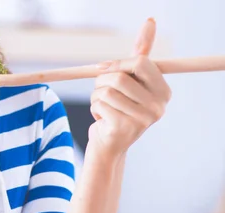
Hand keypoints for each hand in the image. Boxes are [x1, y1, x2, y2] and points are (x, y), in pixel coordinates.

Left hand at [88, 18, 171, 156]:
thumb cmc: (120, 109)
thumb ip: (140, 54)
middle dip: (102, 81)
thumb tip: (149, 21)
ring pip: (107, 92)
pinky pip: (99, 105)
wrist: (108, 146)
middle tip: (98, 90)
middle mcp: (157, 107)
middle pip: (120, 78)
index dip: (118, 63)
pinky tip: (100, 118)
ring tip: (100, 106)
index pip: (140, 63)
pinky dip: (94, 108)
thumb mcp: (131, 82)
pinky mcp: (123, 129)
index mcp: (164, 92)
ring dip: (96, 96)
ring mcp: (141, 120)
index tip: (103, 68)